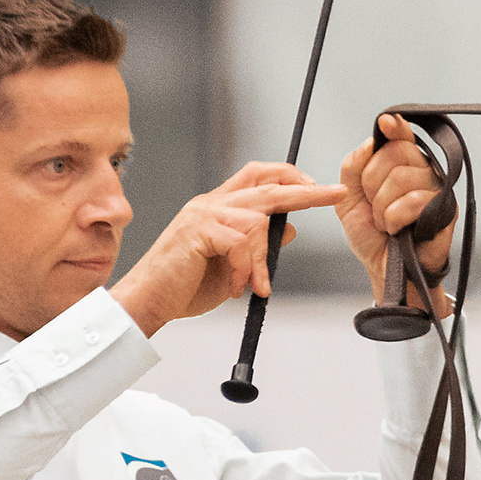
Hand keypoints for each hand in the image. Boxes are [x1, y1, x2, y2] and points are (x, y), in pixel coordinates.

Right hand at [111, 163, 342, 337]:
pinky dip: (244, 270)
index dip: (289, 176)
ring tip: (254, 287)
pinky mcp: (198, 231)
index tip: (316, 187)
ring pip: (258, 222)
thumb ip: (258, 246)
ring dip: (262, 260)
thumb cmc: (184, 287)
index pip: (258, 176)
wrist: (145, 304)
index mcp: (217, 207)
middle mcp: (210, 204)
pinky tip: (233, 289)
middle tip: (335, 194)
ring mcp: (203, 214)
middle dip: (306, 191)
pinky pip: (241, 243)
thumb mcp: (232, 266)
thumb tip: (290, 229)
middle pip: (267, 185)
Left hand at [338, 116, 459, 312]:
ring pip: (402, 178)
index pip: (401, 135)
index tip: (384, 122)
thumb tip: (369, 143)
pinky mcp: (444, 208)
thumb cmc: (371, 235)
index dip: (395, 126)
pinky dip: (394, 219)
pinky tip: (397, 229)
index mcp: (400, 164)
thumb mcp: (348, 198)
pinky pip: (413, 201)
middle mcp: (422, 170)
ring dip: (382, 206)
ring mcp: (435, 188)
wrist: (385, 269)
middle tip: (374, 205)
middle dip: (372, 182)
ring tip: (385, 222)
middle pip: (394, 153)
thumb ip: (353, 167)